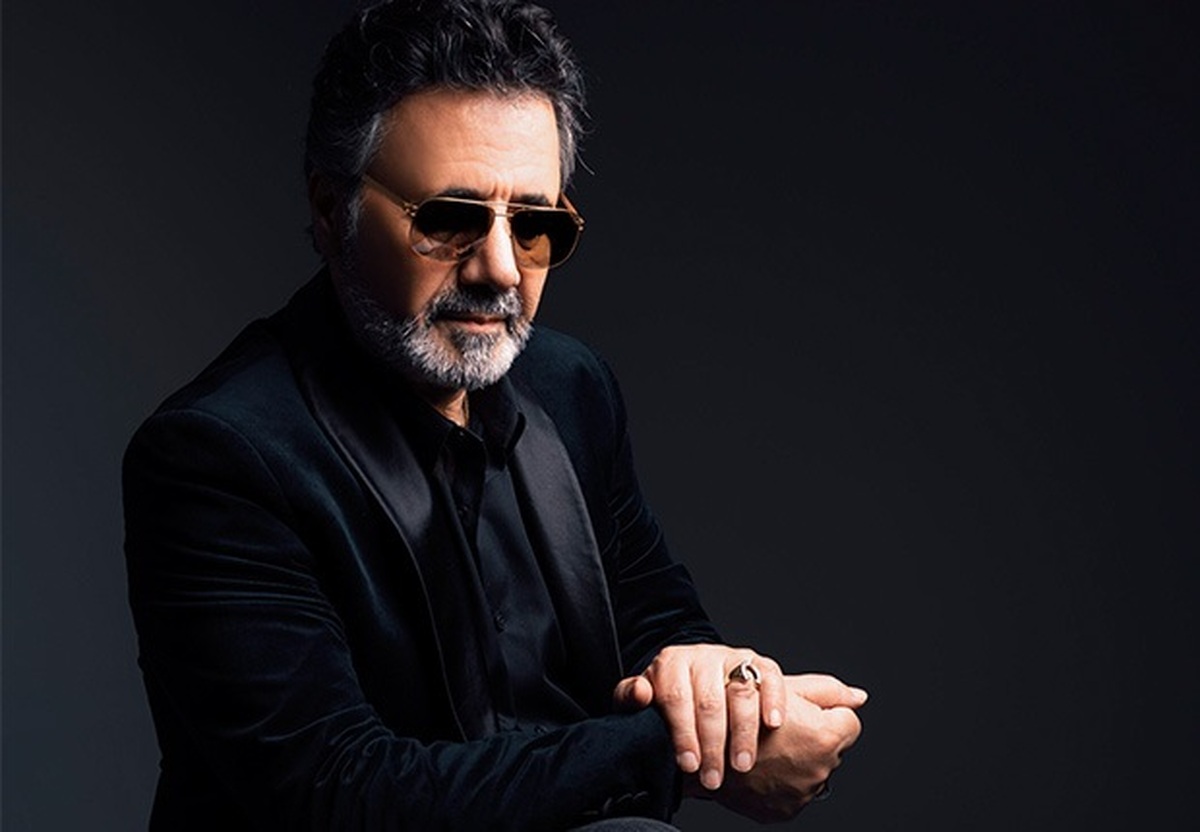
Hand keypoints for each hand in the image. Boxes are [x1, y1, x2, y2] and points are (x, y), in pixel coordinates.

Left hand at [612, 645, 787, 789]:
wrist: (700, 687)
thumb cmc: (669, 703)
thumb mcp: (645, 702)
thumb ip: (630, 698)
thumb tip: (640, 694)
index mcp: (671, 662)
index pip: (676, 698)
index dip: (682, 734)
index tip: (688, 765)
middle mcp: (703, 656)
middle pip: (709, 701)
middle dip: (712, 745)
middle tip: (712, 777)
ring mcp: (733, 659)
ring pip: (741, 693)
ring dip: (743, 733)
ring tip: (741, 764)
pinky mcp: (760, 665)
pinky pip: (770, 679)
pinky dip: (773, 702)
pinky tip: (772, 724)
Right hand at [708, 674, 866, 822]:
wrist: (701, 749)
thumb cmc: (740, 708)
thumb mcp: (783, 687)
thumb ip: (826, 690)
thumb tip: (858, 697)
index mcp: (825, 736)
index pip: (847, 721)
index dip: (825, 712)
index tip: (803, 712)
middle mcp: (820, 769)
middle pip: (830, 747)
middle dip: (811, 737)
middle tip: (781, 729)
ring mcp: (802, 794)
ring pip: (811, 769)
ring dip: (796, 759)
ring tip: (767, 748)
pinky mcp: (784, 811)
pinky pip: (792, 792)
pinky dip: (781, 781)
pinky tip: (761, 767)